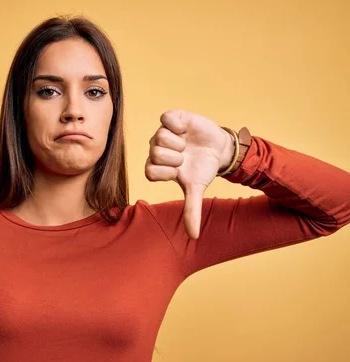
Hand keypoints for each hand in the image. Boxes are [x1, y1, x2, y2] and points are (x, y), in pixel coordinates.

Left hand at [145, 110, 234, 239]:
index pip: (149, 171)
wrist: (218, 150)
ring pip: (159, 137)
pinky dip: (177, 125)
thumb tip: (193, 237)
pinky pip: (166, 118)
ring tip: (186, 145)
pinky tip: (185, 131)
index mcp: (156, 166)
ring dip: (178, 144)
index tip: (179, 172)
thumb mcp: (196, 189)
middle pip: (154, 153)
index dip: (167, 173)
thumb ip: (191, 210)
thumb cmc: (202, 169)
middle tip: (185, 158)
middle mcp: (156, 149)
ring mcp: (163, 132)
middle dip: (175, 158)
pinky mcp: (173, 118)